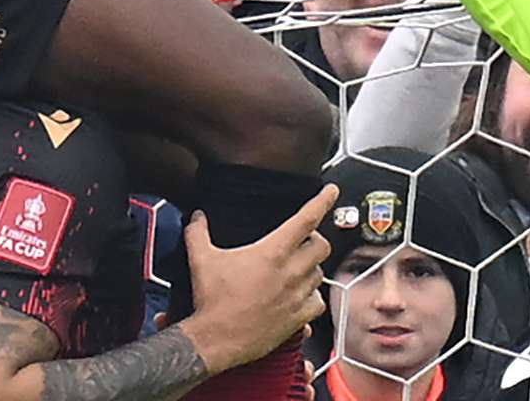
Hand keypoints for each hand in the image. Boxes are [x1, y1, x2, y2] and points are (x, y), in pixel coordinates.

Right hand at [177, 184, 336, 375]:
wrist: (215, 339)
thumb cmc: (212, 300)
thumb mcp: (201, 260)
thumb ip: (198, 233)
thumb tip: (197, 217)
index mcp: (273, 252)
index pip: (307, 218)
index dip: (323, 200)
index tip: (331, 190)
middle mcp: (291, 272)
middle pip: (322, 246)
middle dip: (315, 239)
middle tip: (304, 241)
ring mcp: (297, 296)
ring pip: (320, 273)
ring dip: (311, 268)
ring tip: (297, 269)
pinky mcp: (298, 318)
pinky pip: (318, 303)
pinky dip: (313, 297)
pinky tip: (302, 296)